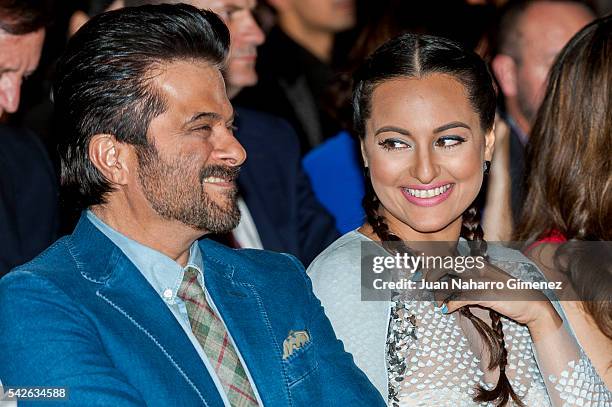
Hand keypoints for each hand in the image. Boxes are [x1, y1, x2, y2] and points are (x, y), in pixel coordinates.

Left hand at [426, 261, 561, 329]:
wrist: (532, 304)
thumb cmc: (508, 295)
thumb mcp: (486, 284)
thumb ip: (467, 284)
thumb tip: (446, 290)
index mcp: (478, 262)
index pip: (449, 258)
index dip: (433, 266)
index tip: (424, 276)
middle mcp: (478, 267)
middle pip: (445, 265)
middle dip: (431, 275)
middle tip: (425, 285)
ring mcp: (481, 279)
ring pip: (450, 281)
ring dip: (439, 294)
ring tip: (437, 302)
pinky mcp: (485, 293)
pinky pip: (460, 297)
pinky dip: (450, 304)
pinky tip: (446, 309)